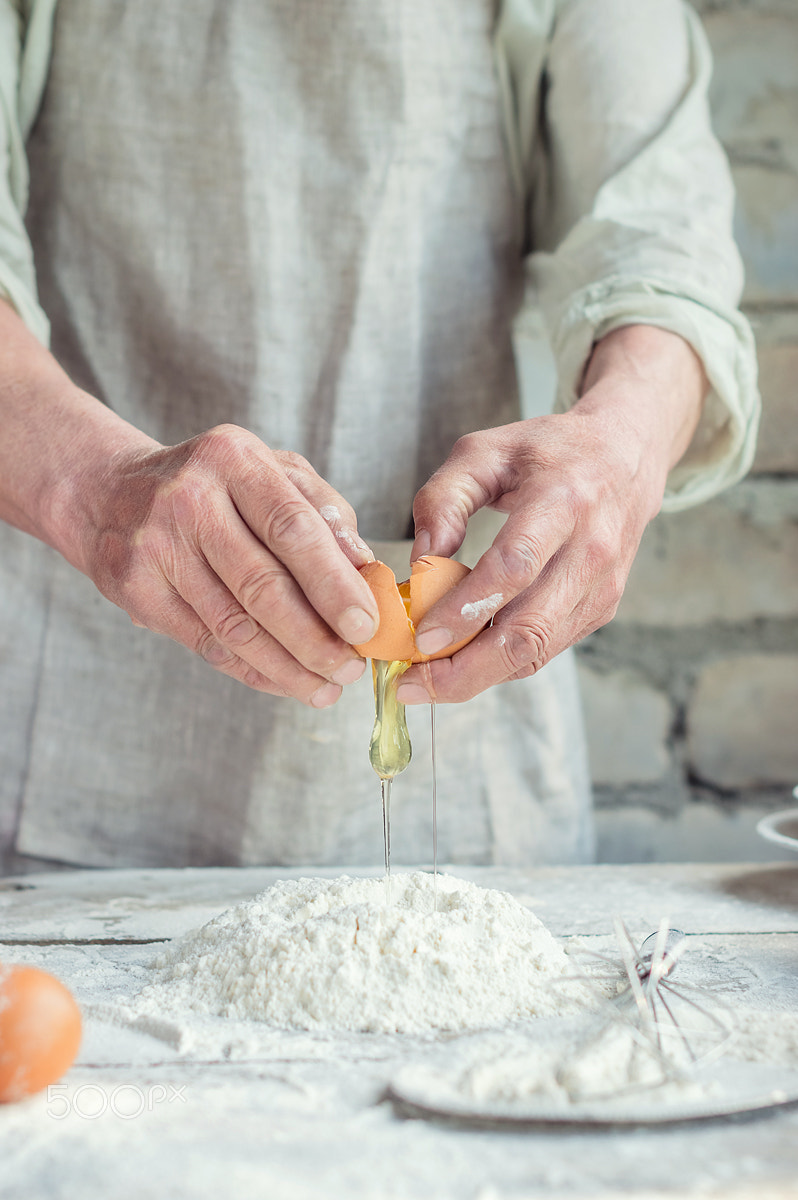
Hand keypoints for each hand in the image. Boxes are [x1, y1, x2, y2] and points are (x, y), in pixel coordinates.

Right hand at [65, 425, 379, 705]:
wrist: (110, 494)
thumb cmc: (215, 486)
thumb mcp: (271, 471)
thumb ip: (323, 511)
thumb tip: (365, 569)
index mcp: (233, 459)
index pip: (292, 527)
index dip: (333, 584)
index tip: (366, 626)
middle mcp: (189, 499)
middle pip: (262, 584)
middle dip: (315, 637)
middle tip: (351, 668)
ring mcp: (156, 547)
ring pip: (234, 625)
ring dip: (287, 665)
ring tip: (326, 687)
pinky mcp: (137, 591)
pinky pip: (206, 644)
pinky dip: (252, 670)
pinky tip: (286, 681)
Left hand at [397, 326, 705, 703]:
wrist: (626, 457)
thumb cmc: (547, 452)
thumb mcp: (484, 450)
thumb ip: (443, 498)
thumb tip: (421, 562)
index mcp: (562, 500)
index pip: (514, 567)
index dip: (466, 610)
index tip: (421, 638)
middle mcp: (591, 550)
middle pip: (529, 630)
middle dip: (466, 669)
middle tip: (411, 685)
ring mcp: (601, 586)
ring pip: (537, 651)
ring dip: (477, 676)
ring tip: (425, 681)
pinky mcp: (601, 608)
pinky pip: (544, 649)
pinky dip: (499, 664)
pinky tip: (461, 662)